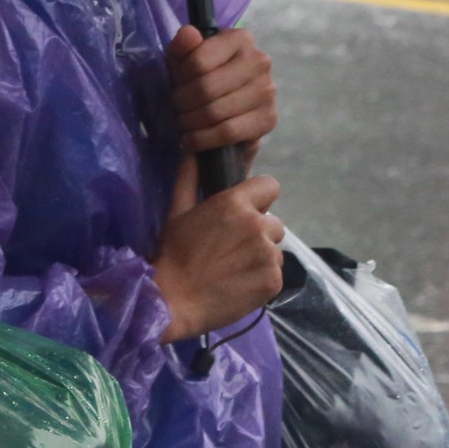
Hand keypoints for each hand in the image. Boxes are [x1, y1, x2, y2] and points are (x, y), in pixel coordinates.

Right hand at [151, 157, 284, 342]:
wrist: (175, 299)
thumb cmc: (174, 252)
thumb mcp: (177, 210)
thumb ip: (189, 176)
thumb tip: (191, 148)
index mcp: (235, 203)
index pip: (270, 186)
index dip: (258, 197)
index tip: (245, 210)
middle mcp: (257, 225)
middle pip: (273, 222)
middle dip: (258, 231)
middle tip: (231, 247)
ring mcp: (268, 255)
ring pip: (274, 249)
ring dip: (260, 255)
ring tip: (233, 267)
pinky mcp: (273, 281)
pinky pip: (274, 273)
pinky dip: (261, 278)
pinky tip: (239, 283)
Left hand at [168, 25, 276, 152]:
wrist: (226, 112)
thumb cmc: (201, 79)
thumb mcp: (184, 59)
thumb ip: (182, 46)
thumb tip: (189, 33)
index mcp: (240, 39)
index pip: (200, 60)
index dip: (181, 77)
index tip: (176, 85)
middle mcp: (260, 61)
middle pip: (207, 87)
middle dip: (183, 102)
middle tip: (177, 109)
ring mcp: (267, 91)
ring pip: (216, 111)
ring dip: (191, 122)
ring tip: (184, 123)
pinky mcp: (268, 119)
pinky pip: (228, 132)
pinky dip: (203, 139)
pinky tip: (191, 140)